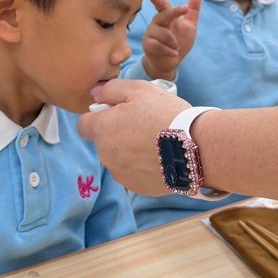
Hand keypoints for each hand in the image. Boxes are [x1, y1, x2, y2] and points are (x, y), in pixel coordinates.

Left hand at [79, 79, 190, 195]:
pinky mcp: (137, 188)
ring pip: (118, 159)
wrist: (193, 148)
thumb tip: (94, 94)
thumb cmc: (165, 114)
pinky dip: (142, 167)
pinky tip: (160, 158)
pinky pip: (133, 174)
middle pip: (103, 142)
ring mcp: (121, 174)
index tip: (117, 113)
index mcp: (102, 130)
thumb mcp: (139, 90)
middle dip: (117, 134)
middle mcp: (105, 155)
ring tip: (155, 142)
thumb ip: (111, 90)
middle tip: (143, 124)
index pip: (83, 125)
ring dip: (129, 152)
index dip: (98, 117)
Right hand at [140, 0, 201, 80]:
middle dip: (175, 12)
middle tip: (185, 9)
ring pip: (164, 34)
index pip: (161, 4)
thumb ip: (192, 11)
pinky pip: (159, 46)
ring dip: (174, 42)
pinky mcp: (147, 45)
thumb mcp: (189, 27)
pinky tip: (174, 53)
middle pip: (164, 15)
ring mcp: (150, 34)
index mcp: (165, 16)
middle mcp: (156, 23)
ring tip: (176, 48)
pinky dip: (170, 51)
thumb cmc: (179, 42)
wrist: (171, 62)